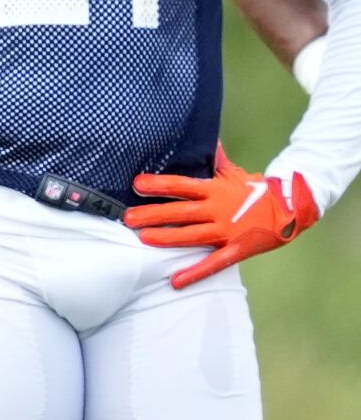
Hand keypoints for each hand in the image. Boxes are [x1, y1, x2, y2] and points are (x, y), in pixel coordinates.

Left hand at [126, 143, 320, 287]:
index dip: (159, 185)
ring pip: (191, 236)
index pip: (182, 186)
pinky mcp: (236, 249)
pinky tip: (175, 280)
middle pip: (180, 212)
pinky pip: (213, 263)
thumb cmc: (257, 190)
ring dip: (166, 238)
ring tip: (142, 238)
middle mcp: (218, 210)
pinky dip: (194, 272)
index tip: (137, 185)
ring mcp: (226, 231)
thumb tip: (207, 139)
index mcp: (215, 190)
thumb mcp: (235, 172)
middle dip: (153, 214)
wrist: (291, 209)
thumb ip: (217, 159)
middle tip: (128, 218)